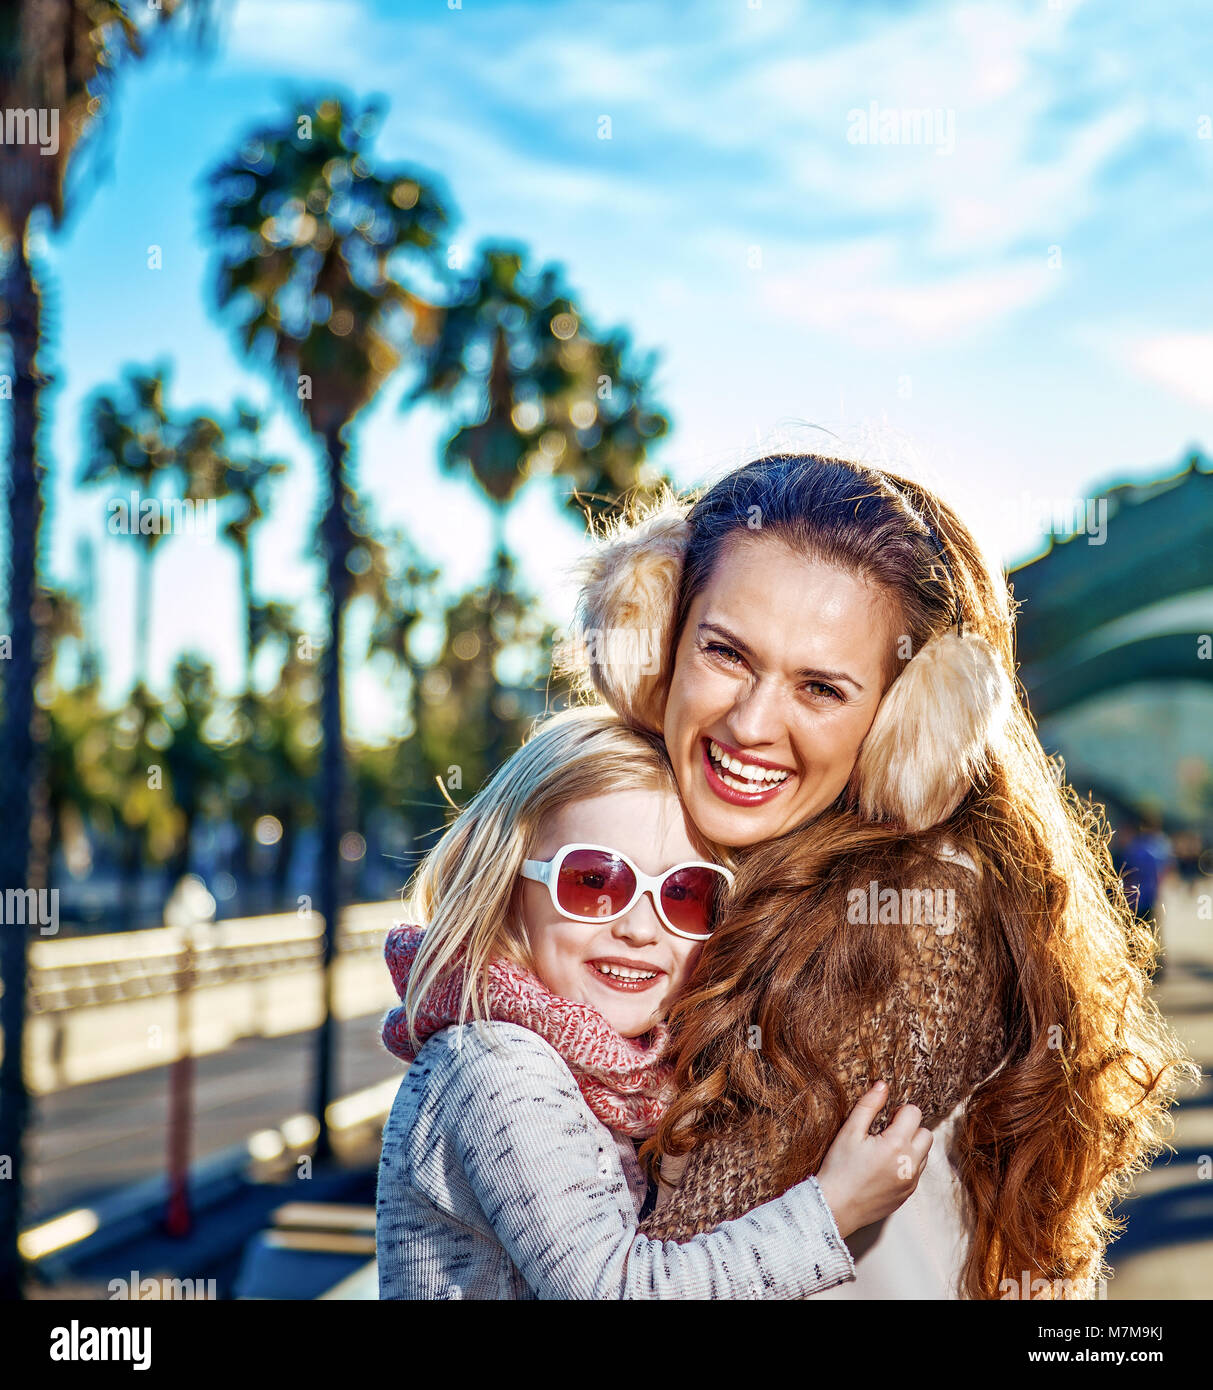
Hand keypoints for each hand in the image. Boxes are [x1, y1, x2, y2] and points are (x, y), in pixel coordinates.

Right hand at [813, 1081, 932, 1238]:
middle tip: (885, 1133)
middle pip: (926, 1133)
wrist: (834, 1207)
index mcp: (897, 1144)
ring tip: (884, 1150)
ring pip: (924, 1154)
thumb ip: (868, 1105)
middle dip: (910, 1128)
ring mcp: (911, 1181)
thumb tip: (883, 1085)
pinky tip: (884, 1167)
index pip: (914, 1113)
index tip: (883, 1119)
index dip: (898, 1111)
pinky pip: (916, 1172)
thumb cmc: (839, 1168)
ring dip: (911, 1147)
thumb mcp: (849, 1131)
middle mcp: (910, 1163)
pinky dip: (907, 1164)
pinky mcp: (907, 1194)